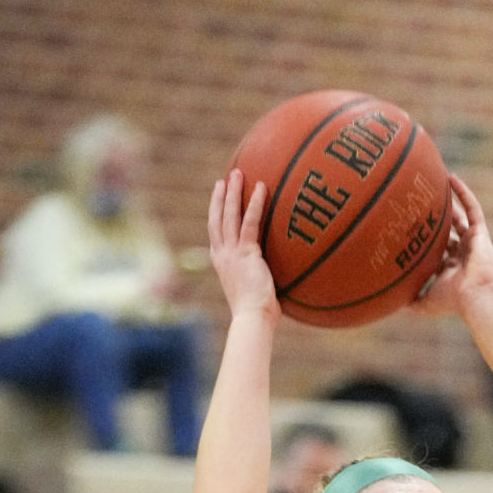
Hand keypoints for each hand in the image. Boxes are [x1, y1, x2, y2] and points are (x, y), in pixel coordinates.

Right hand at [207, 173, 276, 322]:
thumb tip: (276, 273)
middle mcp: (223, 255)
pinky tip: (261, 187)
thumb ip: (258, 275)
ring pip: (229, 215)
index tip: (218, 198)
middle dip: (220, 197)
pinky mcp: (246, 253)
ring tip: (237, 172)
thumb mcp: (253, 289)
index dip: (216, 213)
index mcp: (222, 263)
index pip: (216, 233)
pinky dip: (255, 204)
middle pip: (218, 218)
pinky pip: (250, 222)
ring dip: (233, 192)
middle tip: (225, 178)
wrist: (253, 320)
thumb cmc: (257, 314)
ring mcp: (232, 253)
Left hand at [414, 175, 492, 320]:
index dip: (422, 239)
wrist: (476, 296)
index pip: (434, 251)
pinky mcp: (481, 233)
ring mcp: (471, 242)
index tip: (405, 228)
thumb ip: (409, 301)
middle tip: (416, 203)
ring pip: (459, 216)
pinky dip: (463, 192)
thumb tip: (389, 304)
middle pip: (445, 231)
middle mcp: (461, 253)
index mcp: (449, 268)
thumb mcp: (424, 303)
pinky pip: (472, 207)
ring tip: (433, 183)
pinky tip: (450, 178)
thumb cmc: (452, 302)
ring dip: (448, 201)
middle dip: (433, 218)